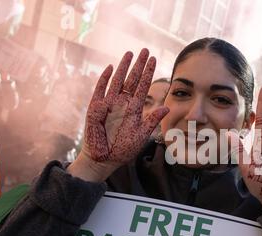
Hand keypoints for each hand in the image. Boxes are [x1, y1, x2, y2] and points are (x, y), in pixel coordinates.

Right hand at [68, 49, 168, 181]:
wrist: (104, 159)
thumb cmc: (122, 149)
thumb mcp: (141, 135)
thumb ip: (152, 121)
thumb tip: (166, 107)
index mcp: (134, 108)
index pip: (143, 86)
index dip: (148, 72)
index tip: (154, 59)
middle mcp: (122, 103)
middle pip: (132, 79)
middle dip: (139, 65)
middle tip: (145, 50)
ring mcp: (108, 104)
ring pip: (117, 80)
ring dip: (123, 67)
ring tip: (130, 53)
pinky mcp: (95, 108)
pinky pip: (100, 90)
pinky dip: (104, 79)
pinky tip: (110, 67)